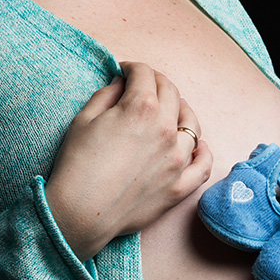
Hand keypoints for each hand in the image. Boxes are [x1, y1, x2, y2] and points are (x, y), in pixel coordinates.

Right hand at [44, 62, 211, 261]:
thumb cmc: (77, 165)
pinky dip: (202, 152)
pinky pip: (202, 165)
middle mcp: (165, 129)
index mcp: (141, 107)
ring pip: (192, 124)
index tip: (124, 71)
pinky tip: (198, 146)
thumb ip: (107, 94)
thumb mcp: (83, 119)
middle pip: (171, 92)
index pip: (145, 74)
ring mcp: (177, 159)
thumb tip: (121, 84)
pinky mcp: (179, 186)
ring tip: (173, 109)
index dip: (132, 68)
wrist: (80, 211)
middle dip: (156, 82)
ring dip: (182, 110)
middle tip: (144, 85)